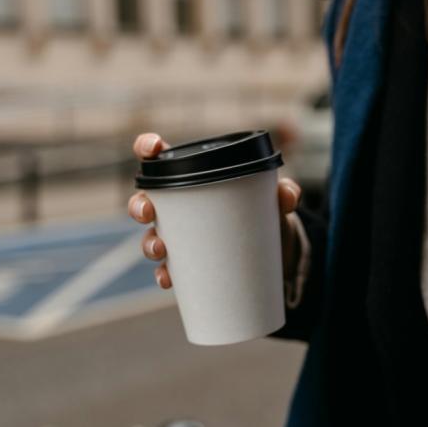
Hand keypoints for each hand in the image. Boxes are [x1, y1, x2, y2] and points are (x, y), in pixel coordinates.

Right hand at [128, 132, 302, 289]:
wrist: (276, 255)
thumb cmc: (267, 214)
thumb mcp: (276, 202)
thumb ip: (285, 193)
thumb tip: (288, 196)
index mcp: (195, 178)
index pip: (163, 158)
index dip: (147, 147)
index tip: (151, 149)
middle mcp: (181, 207)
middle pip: (145, 201)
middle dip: (139, 206)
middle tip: (148, 213)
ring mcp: (182, 237)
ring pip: (151, 238)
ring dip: (148, 244)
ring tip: (161, 250)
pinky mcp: (190, 265)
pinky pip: (168, 271)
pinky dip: (165, 275)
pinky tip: (168, 279)